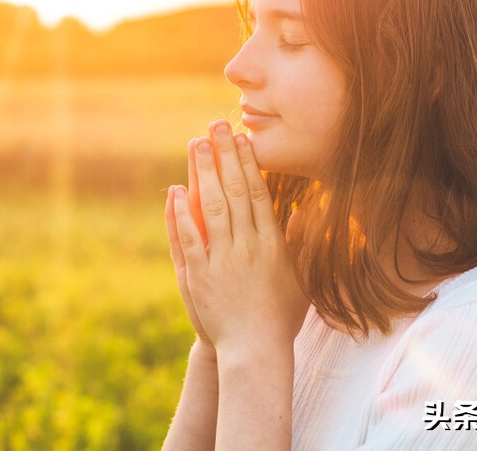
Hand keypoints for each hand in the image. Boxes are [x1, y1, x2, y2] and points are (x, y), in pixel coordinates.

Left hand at [169, 120, 311, 362]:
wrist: (255, 351)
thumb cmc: (281, 318)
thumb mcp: (301, 279)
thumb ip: (300, 245)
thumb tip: (301, 213)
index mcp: (272, 245)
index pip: (258, 194)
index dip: (249, 163)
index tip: (242, 139)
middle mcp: (247, 246)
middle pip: (234, 191)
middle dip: (224, 155)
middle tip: (216, 125)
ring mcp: (222, 259)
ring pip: (211, 207)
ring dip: (202, 173)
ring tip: (196, 144)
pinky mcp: (200, 275)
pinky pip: (189, 238)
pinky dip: (181, 213)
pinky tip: (175, 190)